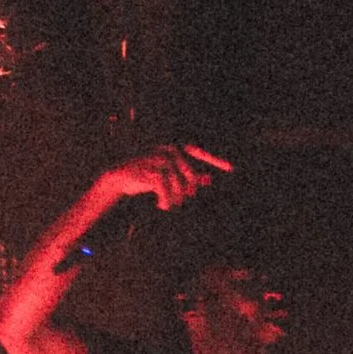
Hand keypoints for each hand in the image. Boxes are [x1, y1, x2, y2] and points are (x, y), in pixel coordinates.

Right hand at [104, 143, 233, 213]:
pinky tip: (161, 206)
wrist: (120, 177)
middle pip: (190, 177)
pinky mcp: (150, 171)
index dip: (215, 159)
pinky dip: (165, 201)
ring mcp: (159, 160)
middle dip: (186, 193)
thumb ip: (187, 177)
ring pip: (179, 187)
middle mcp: (168, 151)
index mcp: (174, 148)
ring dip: (175, 200)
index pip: (198, 151)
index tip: (232, 168)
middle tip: (179, 202)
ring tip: (167, 205)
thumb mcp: (168, 176)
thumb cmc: (146, 175)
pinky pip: (166, 191)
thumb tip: (208, 180)